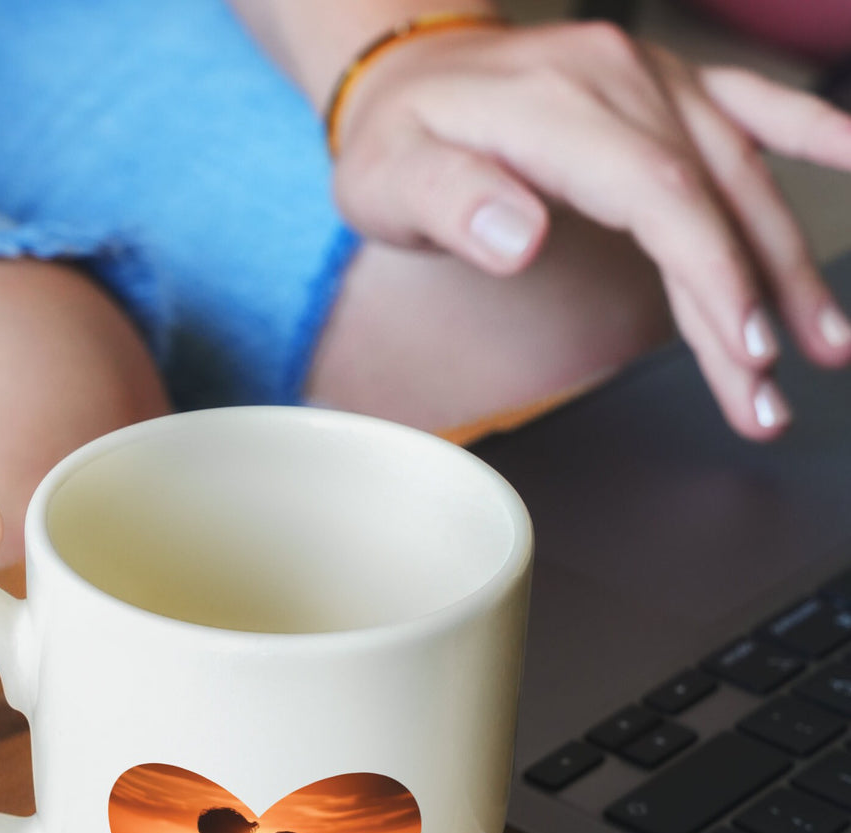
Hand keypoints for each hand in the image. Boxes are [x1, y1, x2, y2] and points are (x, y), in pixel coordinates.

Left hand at [331, 20, 850, 438]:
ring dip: (786, 261)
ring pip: (741, 172)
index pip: (658, 196)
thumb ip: (450, 202)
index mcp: (558, 105)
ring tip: (825, 342)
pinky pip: (750, 101)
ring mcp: (650, 78)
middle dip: (755, 301)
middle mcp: (621, 79)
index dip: (710, 275)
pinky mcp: (663, 88)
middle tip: (773, 394)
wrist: (405, 74)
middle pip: (709, 198)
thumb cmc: (396, 141)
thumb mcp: (390, 179)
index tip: (744, 348)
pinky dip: (809, 130)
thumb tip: (519, 234)